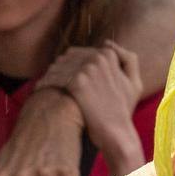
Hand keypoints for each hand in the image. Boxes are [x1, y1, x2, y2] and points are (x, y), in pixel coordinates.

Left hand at [36, 41, 143, 174]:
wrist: (116, 132)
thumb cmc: (123, 110)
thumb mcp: (134, 83)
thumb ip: (128, 59)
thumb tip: (107, 43)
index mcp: (108, 55)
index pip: (79, 52)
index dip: (70, 63)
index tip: (63, 73)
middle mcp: (97, 59)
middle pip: (67, 58)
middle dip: (59, 67)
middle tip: (50, 79)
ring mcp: (86, 70)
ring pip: (58, 66)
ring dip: (50, 75)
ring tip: (44, 85)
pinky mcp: (76, 83)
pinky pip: (55, 78)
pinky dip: (46, 83)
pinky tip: (40, 91)